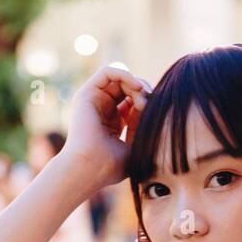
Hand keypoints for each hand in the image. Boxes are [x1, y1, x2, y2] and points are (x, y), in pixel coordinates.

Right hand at [62, 65, 151, 191]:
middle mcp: (101, 110)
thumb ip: (143, 124)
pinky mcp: (86, 94)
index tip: (154, 115)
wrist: (90, 169)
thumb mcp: (136, 145)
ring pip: (120, 79)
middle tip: (150, 104)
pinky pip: (107, 72)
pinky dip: (124, 74)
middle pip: (128, 89)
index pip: (133, 103)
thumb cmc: (112, 166)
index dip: (147, 103)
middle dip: (143, 92)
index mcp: (112, 124)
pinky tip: (137, 87)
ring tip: (143, 99)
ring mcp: (93, 102)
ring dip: (136, 85)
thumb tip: (149, 104)